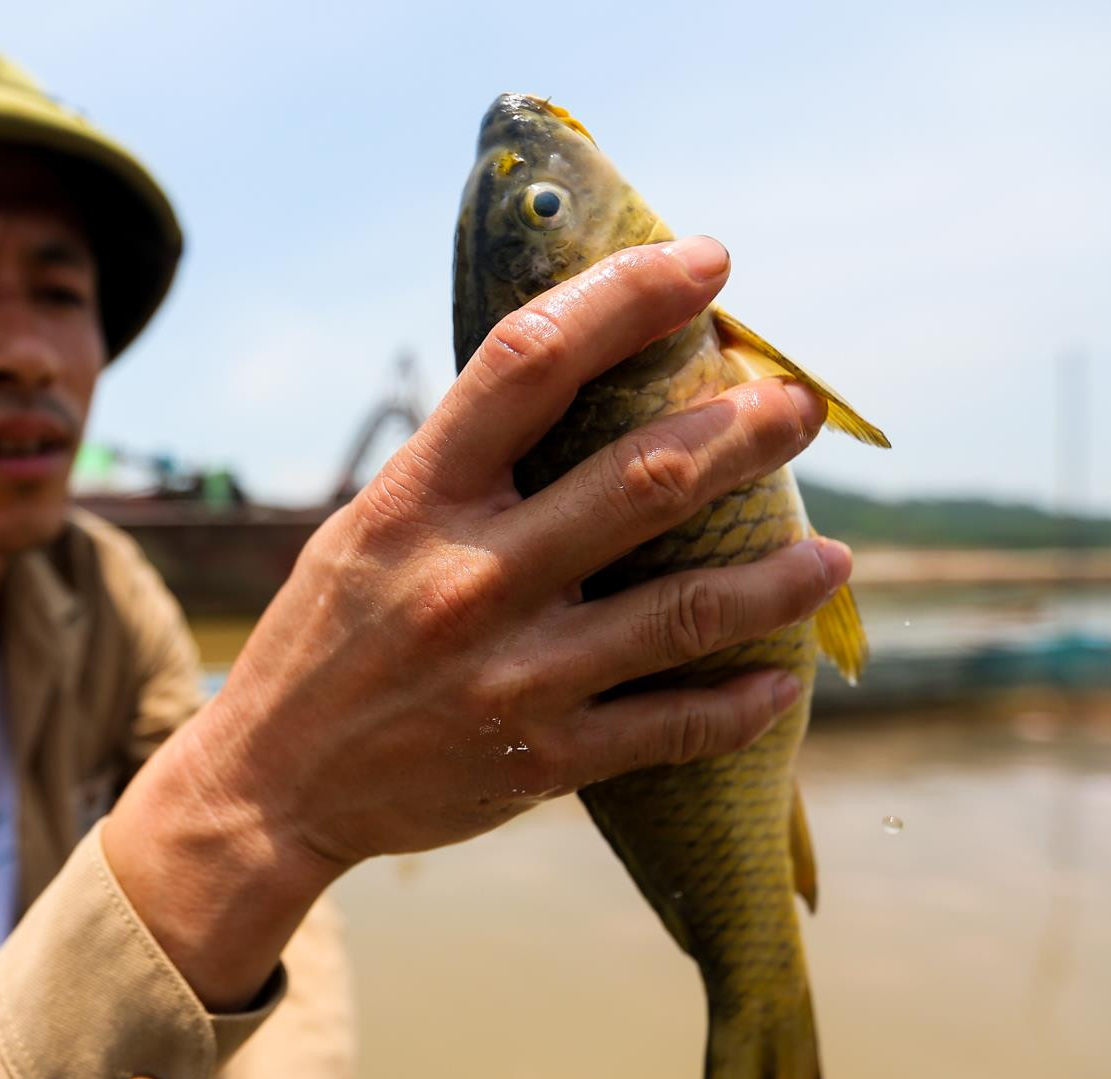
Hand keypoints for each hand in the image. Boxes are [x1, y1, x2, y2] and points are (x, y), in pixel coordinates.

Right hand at [106, 237, 846, 1008]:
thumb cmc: (326, 636)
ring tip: (838, 556)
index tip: (706, 262)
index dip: (628, 297)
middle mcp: (468, 578)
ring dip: (777, 577)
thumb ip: (463, 467)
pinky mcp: (538, 762)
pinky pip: (668, 730)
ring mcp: (510, 677)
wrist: (272, 784)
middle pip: (640, 482)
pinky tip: (781, 681)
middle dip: (745, 430)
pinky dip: (738, 706)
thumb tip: (573, 381)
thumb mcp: (369, 526)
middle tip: (804, 404)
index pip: (531, 364)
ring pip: (681, 612)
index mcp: (417, 500)